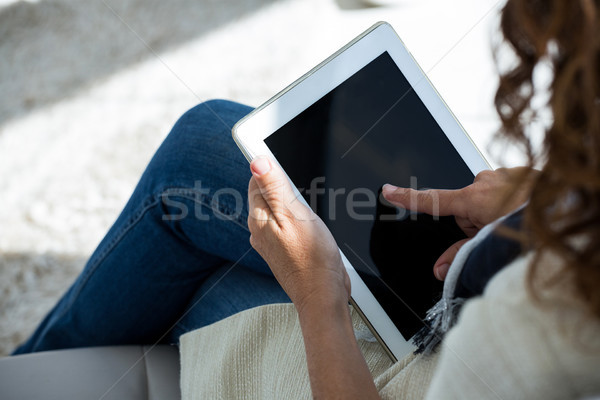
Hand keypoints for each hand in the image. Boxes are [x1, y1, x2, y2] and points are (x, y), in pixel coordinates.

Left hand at [247, 156, 350, 312]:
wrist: (322, 295)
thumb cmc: (312, 258)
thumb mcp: (295, 215)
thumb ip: (275, 187)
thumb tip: (257, 161)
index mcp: (258, 217)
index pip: (257, 179)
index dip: (275, 169)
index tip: (291, 175)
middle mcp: (259, 229)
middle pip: (268, 193)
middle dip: (287, 188)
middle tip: (306, 198)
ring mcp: (270, 241)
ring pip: (279, 209)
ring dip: (294, 205)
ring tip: (310, 214)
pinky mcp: (283, 249)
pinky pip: (287, 224)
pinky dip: (299, 220)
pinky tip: (312, 228)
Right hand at [382, 167, 535, 279]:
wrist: (571, 208)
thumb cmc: (532, 226)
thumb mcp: (490, 246)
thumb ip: (461, 256)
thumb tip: (440, 270)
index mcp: (472, 198)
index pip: (430, 199)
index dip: (406, 197)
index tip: (388, 190)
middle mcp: (485, 181)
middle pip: (464, 205)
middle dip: (473, 220)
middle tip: (492, 233)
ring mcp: (503, 175)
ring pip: (486, 197)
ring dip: (494, 210)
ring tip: (514, 222)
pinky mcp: (519, 173)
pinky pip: (503, 188)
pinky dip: (509, 201)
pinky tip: (523, 211)